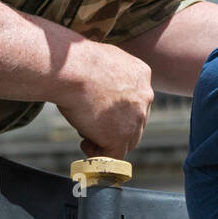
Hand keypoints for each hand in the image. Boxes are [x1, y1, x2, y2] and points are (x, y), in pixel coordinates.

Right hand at [54, 44, 154, 158]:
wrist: (72, 69)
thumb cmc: (77, 62)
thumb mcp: (104, 62)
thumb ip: (111, 76)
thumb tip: (100, 88)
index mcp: (141, 75)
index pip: (137, 100)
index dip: (119, 110)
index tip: (101, 111)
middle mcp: (145, 96)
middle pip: (136, 121)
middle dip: (116, 128)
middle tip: (93, 128)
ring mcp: (135, 117)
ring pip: (128, 140)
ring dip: (108, 142)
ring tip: (87, 139)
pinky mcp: (120, 135)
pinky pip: (114, 156)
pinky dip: (101, 156)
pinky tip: (86, 148)